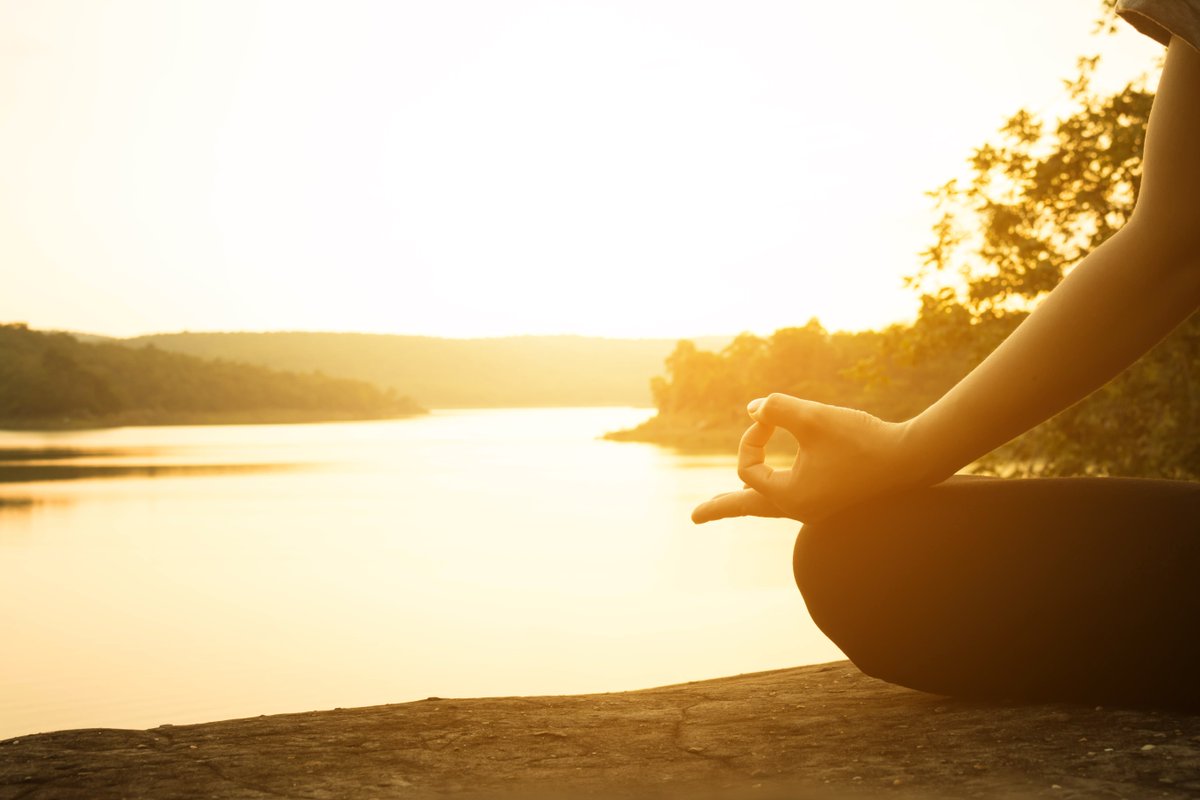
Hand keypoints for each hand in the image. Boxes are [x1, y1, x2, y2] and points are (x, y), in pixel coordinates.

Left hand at [691, 393, 925, 524]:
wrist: (914, 459)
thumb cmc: (865, 440)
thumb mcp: (815, 418)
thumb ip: (777, 409)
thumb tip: (752, 409)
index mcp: (791, 497)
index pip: (748, 468)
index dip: (752, 438)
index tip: (770, 419)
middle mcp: (801, 509)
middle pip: (749, 507)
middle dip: (721, 508)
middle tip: (694, 517)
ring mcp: (817, 508)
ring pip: (769, 505)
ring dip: (745, 501)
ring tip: (722, 505)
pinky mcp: (831, 500)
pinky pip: (789, 500)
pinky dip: (771, 494)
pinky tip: (771, 489)